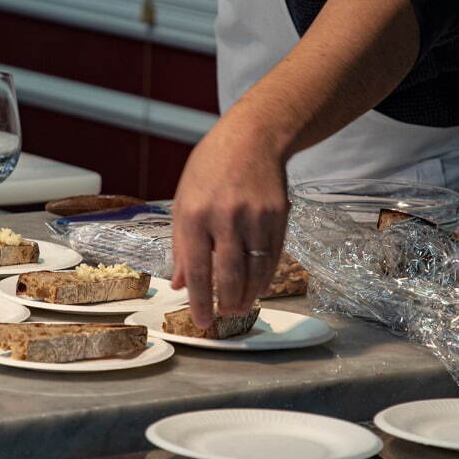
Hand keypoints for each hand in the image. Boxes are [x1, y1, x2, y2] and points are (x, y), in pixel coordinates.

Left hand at [170, 122, 288, 328]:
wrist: (253, 137)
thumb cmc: (211, 168)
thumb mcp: (184, 200)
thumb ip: (182, 244)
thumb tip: (181, 283)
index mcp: (194, 214)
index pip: (198, 270)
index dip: (200, 301)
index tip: (202, 321)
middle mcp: (225, 217)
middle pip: (229, 276)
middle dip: (227, 303)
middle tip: (224, 317)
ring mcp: (255, 217)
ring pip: (254, 271)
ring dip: (248, 296)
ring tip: (241, 308)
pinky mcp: (277, 216)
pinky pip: (272, 257)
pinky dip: (265, 278)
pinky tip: (258, 288)